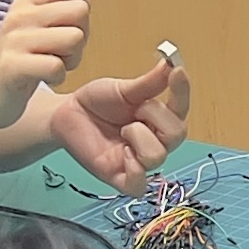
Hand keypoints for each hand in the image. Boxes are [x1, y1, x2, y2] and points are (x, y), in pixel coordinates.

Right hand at [0, 0, 91, 126]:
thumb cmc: (19, 65)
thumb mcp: (33, 30)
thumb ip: (56, 14)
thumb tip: (83, 7)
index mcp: (26, 3)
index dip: (80, 8)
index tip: (66, 29)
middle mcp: (19, 16)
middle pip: (79, 10)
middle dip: (81, 36)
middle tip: (61, 53)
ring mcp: (14, 40)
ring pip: (74, 37)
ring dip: (71, 59)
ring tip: (51, 66)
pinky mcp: (12, 66)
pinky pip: (56, 66)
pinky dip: (58, 77)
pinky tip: (43, 78)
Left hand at [47, 54, 184, 191]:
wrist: (67, 114)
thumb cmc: (97, 103)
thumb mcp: (123, 89)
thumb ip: (150, 82)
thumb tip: (171, 64)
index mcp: (159, 119)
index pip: (182, 108)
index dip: (182, 91)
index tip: (176, 71)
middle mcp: (154, 140)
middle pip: (177, 135)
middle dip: (155, 116)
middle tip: (135, 109)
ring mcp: (139, 161)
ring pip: (157, 156)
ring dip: (139, 138)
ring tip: (122, 130)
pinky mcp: (121, 178)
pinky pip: (138, 184)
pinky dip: (134, 169)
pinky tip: (122, 152)